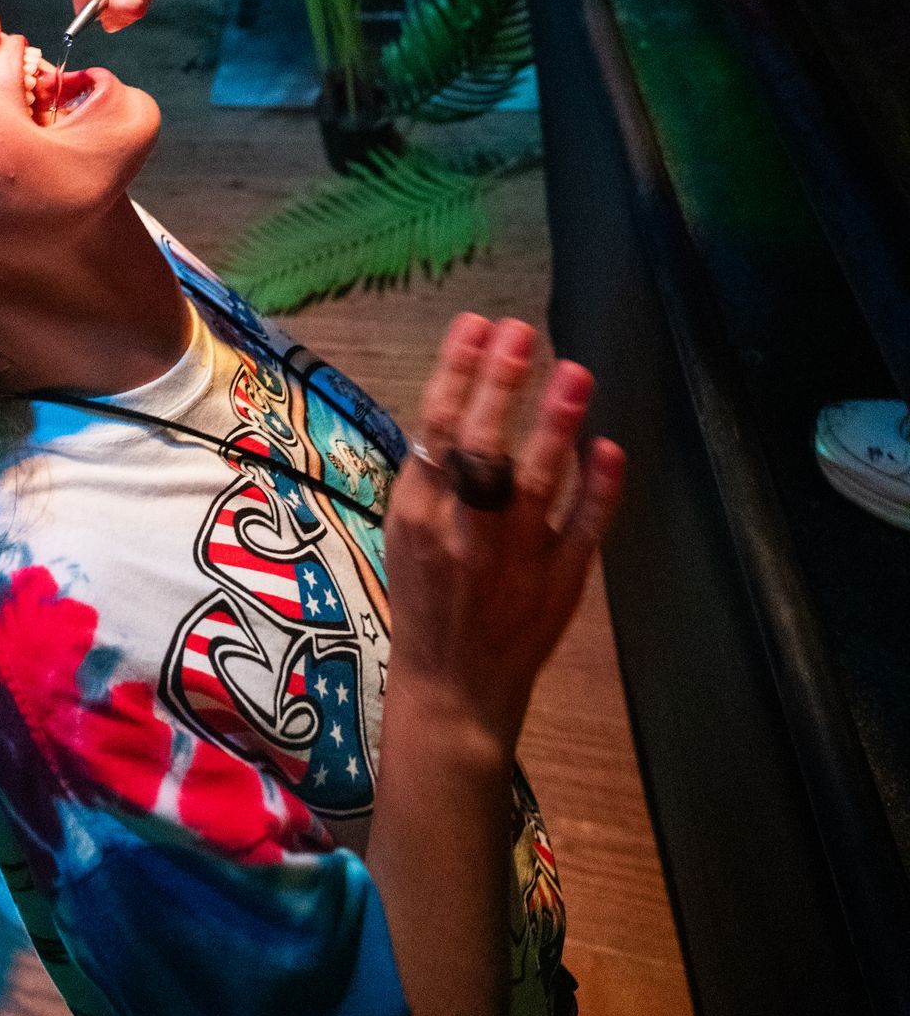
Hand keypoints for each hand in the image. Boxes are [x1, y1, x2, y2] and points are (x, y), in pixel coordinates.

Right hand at [383, 315, 624, 763]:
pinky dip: (598, 492)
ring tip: (574, 372)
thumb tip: (463, 395)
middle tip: (521, 333)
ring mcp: (514, 562)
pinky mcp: (559, 587)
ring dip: (554, 428)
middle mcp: (463, 535)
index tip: (477, 323)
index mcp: (418, 516)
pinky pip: (583, 534)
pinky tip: (609, 448)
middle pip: (480, 450)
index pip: (434, 431)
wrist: (453, 691)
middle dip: (499, 388)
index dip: (456, 374)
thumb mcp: (406, 532)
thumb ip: (432, 474)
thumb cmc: (426, 599)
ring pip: (534, 487)